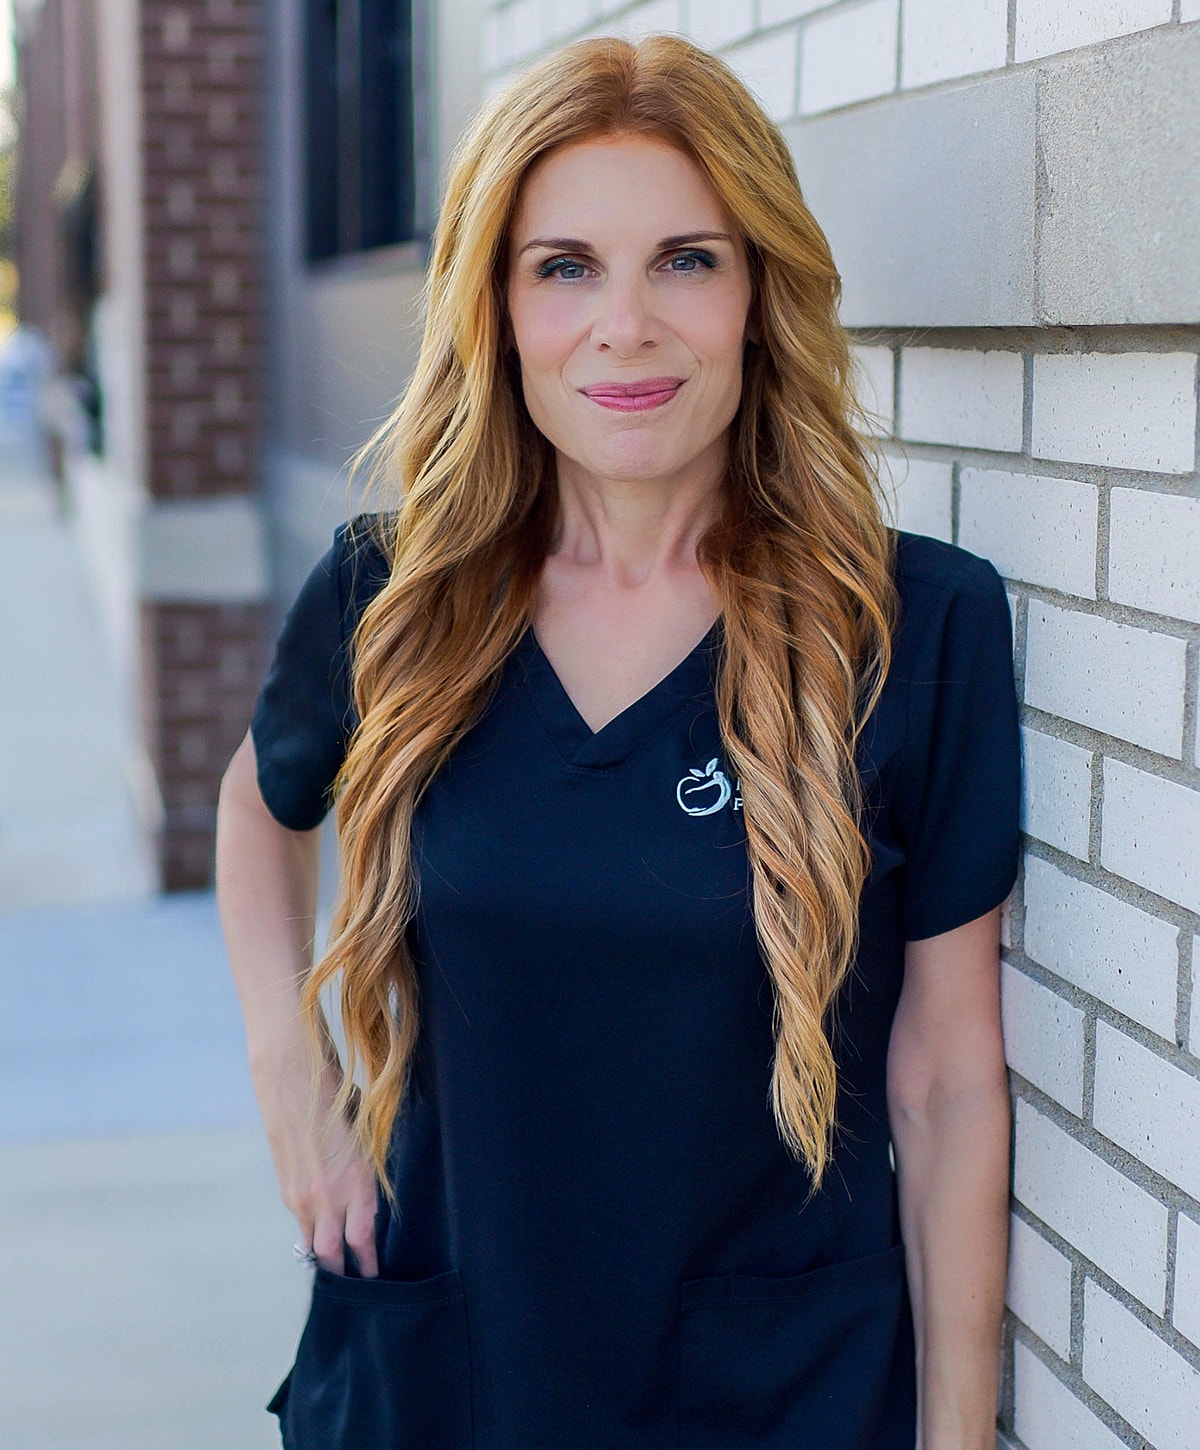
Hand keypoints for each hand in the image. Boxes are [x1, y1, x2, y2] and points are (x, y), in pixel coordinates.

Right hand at [256, 1050, 380, 1277]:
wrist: (290, 1076)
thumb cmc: (337, 1095)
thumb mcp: (365, 1132)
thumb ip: (368, 1166)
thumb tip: (372, 1190)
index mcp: (354, 1183)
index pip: (362, 1242)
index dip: (369, 1267)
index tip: (378, 1284)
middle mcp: (325, 1197)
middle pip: (331, 1256)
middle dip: (344, 1277)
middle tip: (358, 1295)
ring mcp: (300, 1195)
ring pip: (313, 1242)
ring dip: (326, 1257)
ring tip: (340, 1273)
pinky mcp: (286, 1186)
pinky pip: (303, 1220)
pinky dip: (313, 1231)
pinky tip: (323, 1232)